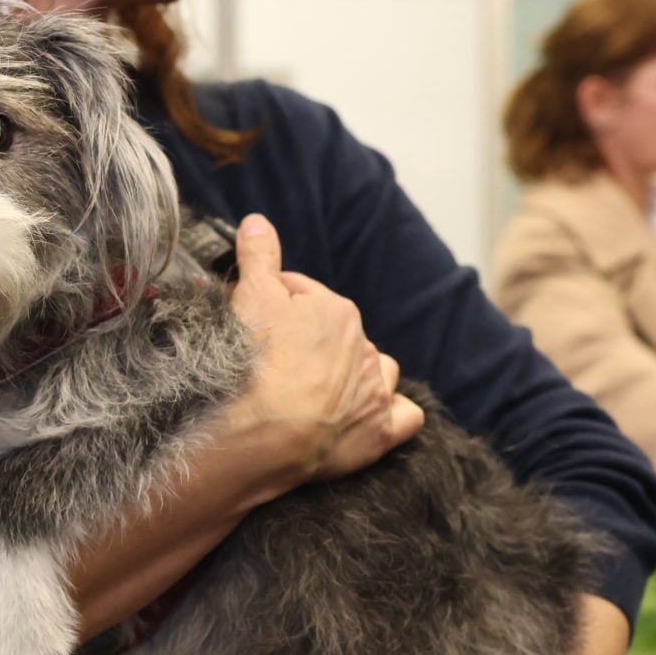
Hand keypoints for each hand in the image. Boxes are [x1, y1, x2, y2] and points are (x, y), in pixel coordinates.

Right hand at [216, 214, 422, 493]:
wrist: (262, 432)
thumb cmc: (255, 362)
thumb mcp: (250, 296)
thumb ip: (259, 256)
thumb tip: (259, 220)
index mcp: (336, 310)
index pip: (302, 295)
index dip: (273, 303)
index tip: (251, 319)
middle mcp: (365, 347)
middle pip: (336, 334)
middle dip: (309, 340)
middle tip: (272, 358)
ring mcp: (375, 391)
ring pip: (377, 370)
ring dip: (357, 373)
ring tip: (320, 386)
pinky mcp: (379, 434)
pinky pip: (405, 416)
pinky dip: (393, 412)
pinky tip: (373, 413)